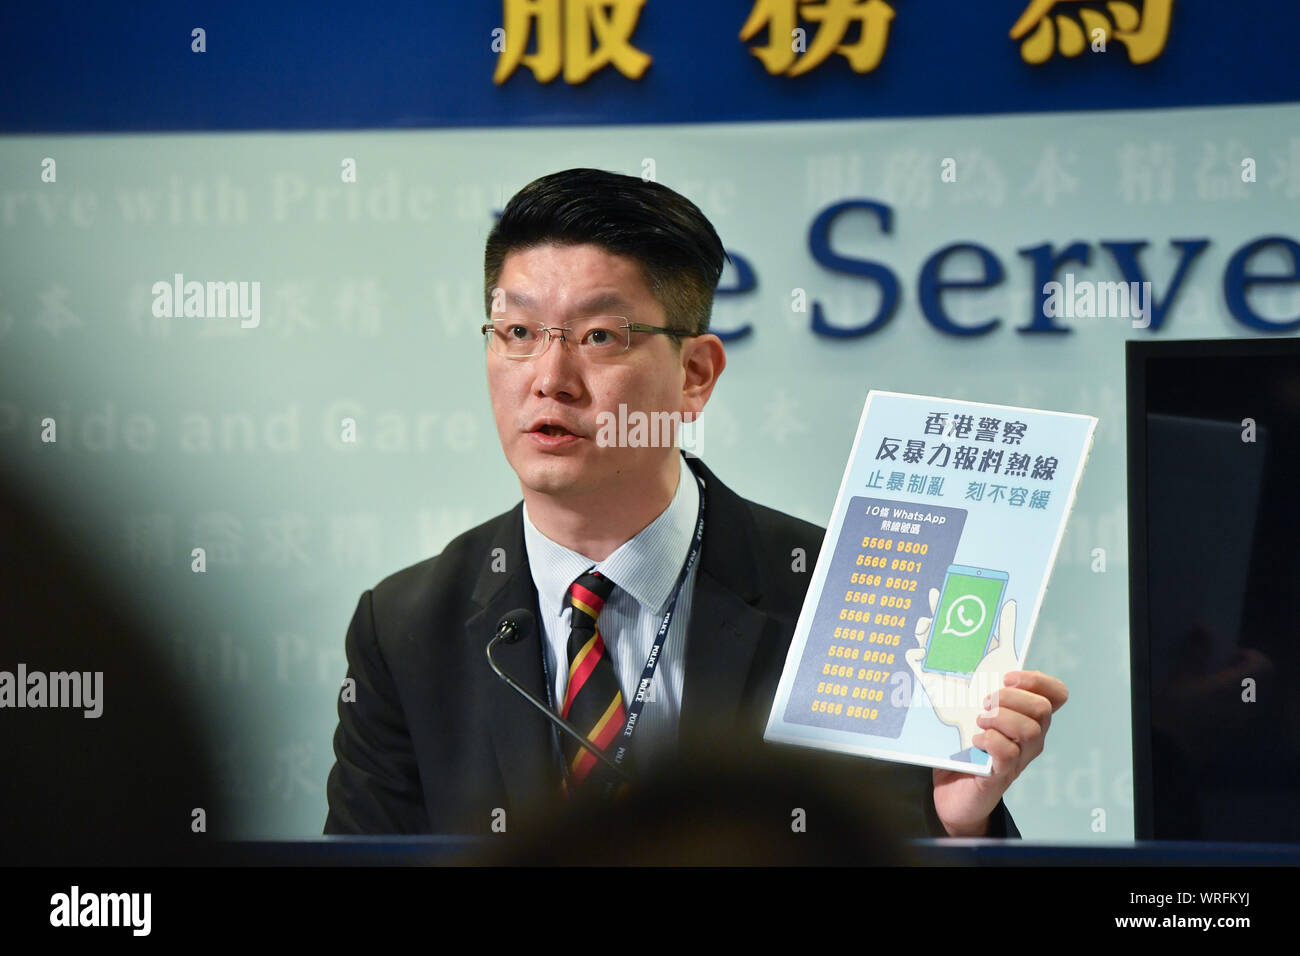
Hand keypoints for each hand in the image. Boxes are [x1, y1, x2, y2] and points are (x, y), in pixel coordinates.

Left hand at [906, 587, 1067, 835]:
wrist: (950, 792)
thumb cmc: (958, 745)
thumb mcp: (961, 708)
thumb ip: (958, 680)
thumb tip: (923, 635)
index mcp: (1024, 715)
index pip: (1056, 694)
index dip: (1039, 680)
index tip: (1009, 675)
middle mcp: (1029, 737)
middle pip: (1042, 710)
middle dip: (1014, 698)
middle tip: (987, 700)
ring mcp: (1018, 757)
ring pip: (1030, 731)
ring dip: (1002, 719)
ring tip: (980, 720)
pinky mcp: (1001, 775)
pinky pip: (1008, 755)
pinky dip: (991, 742)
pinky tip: (976, 740)